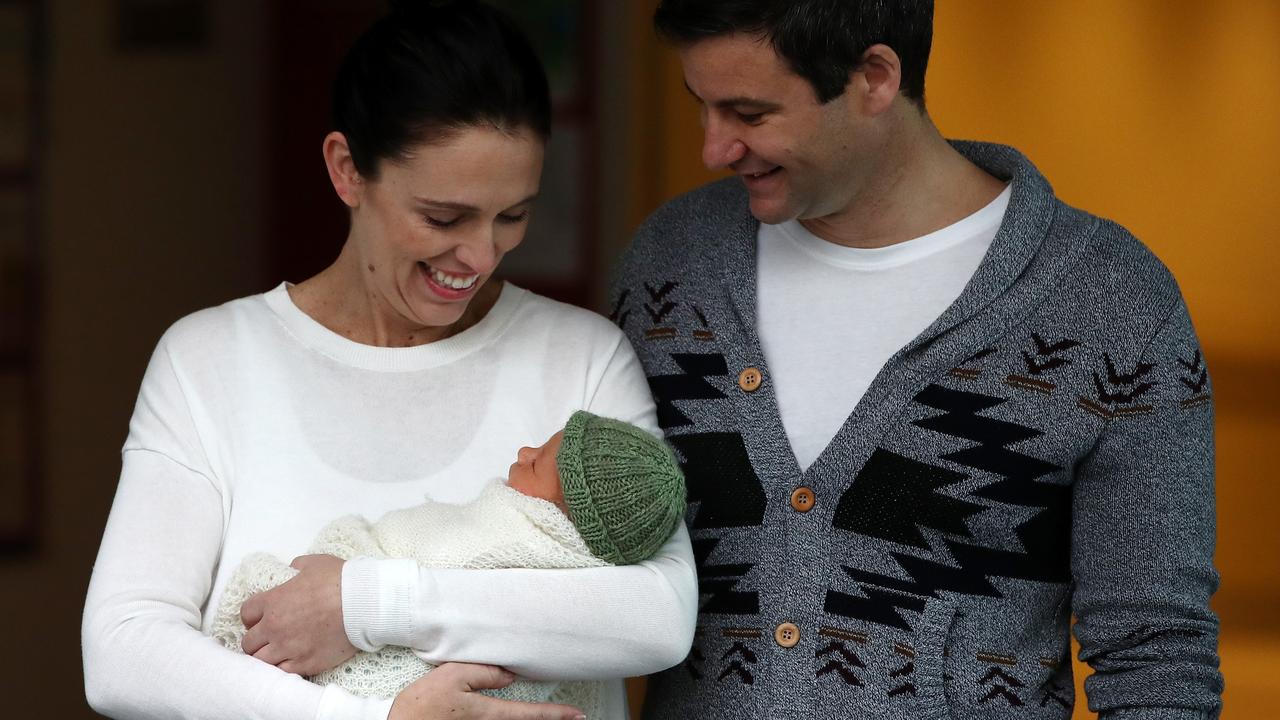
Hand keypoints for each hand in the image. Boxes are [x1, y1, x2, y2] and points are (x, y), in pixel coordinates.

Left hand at [240, 554, 357, 675]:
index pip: (246, 613)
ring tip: (277, 652)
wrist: (365, 603)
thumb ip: (295, 567)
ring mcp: (289, 648)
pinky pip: (282, 673)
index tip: (260, 618)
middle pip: (248, 643)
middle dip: (256, 639)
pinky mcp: (306, 663)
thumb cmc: (341, 580)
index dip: (252, 616)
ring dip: (266, 656)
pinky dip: (283, 668)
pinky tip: (291, 661)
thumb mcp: (314, 563)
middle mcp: (275, 627)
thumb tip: (292, 572)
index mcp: (273, 601)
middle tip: (268, 637)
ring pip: (260, 662)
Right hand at [389, 663, 585, 719]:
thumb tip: (509, 674)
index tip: (578, 716)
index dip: (556, 715)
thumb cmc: (420, 706)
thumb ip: (484, 672)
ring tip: (550, 715)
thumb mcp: (452, 677)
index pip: (530, 715)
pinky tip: (518, 715)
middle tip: (573, 717)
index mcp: (488, 714)